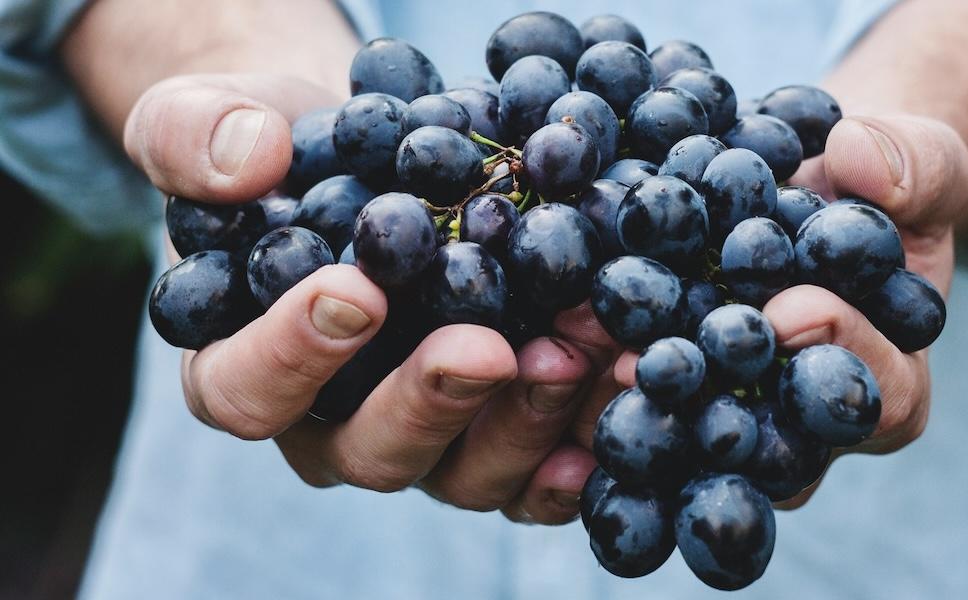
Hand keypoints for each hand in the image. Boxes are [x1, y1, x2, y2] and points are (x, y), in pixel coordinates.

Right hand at [127, 72, 602, 523]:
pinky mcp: (496, 432)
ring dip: (528, 419)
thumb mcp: (210, 119)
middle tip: (488, 348)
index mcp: (243, 368)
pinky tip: (621, 392)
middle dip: (434, 401)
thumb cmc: (281, 153)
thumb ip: (196, 137)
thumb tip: (249, 162)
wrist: (372, 162)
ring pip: (466, 471)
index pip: (247, 391)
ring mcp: (424, 438)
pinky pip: (537, 468)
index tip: (356, 291)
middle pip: (371, 451)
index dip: (293, 355)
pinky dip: (582, 440)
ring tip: (580, 350)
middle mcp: (332, 425)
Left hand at [584, 113, 967, 507]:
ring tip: (592, 359)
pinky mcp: (676, 396)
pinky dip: (599, 379)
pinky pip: (642, 404)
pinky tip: (553, 351)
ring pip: (696, 439)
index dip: (841, 354)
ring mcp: (737, 418)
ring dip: (643, 405)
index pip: (881, 394)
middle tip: (658, 364)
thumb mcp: (921, 161)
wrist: (812, 188)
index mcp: (890, 384)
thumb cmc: (879, 185)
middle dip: (718, 402)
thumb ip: (914, 165)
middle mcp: (809, 426)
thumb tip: (859, 160)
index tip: (792, 310)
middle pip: (774, 444)